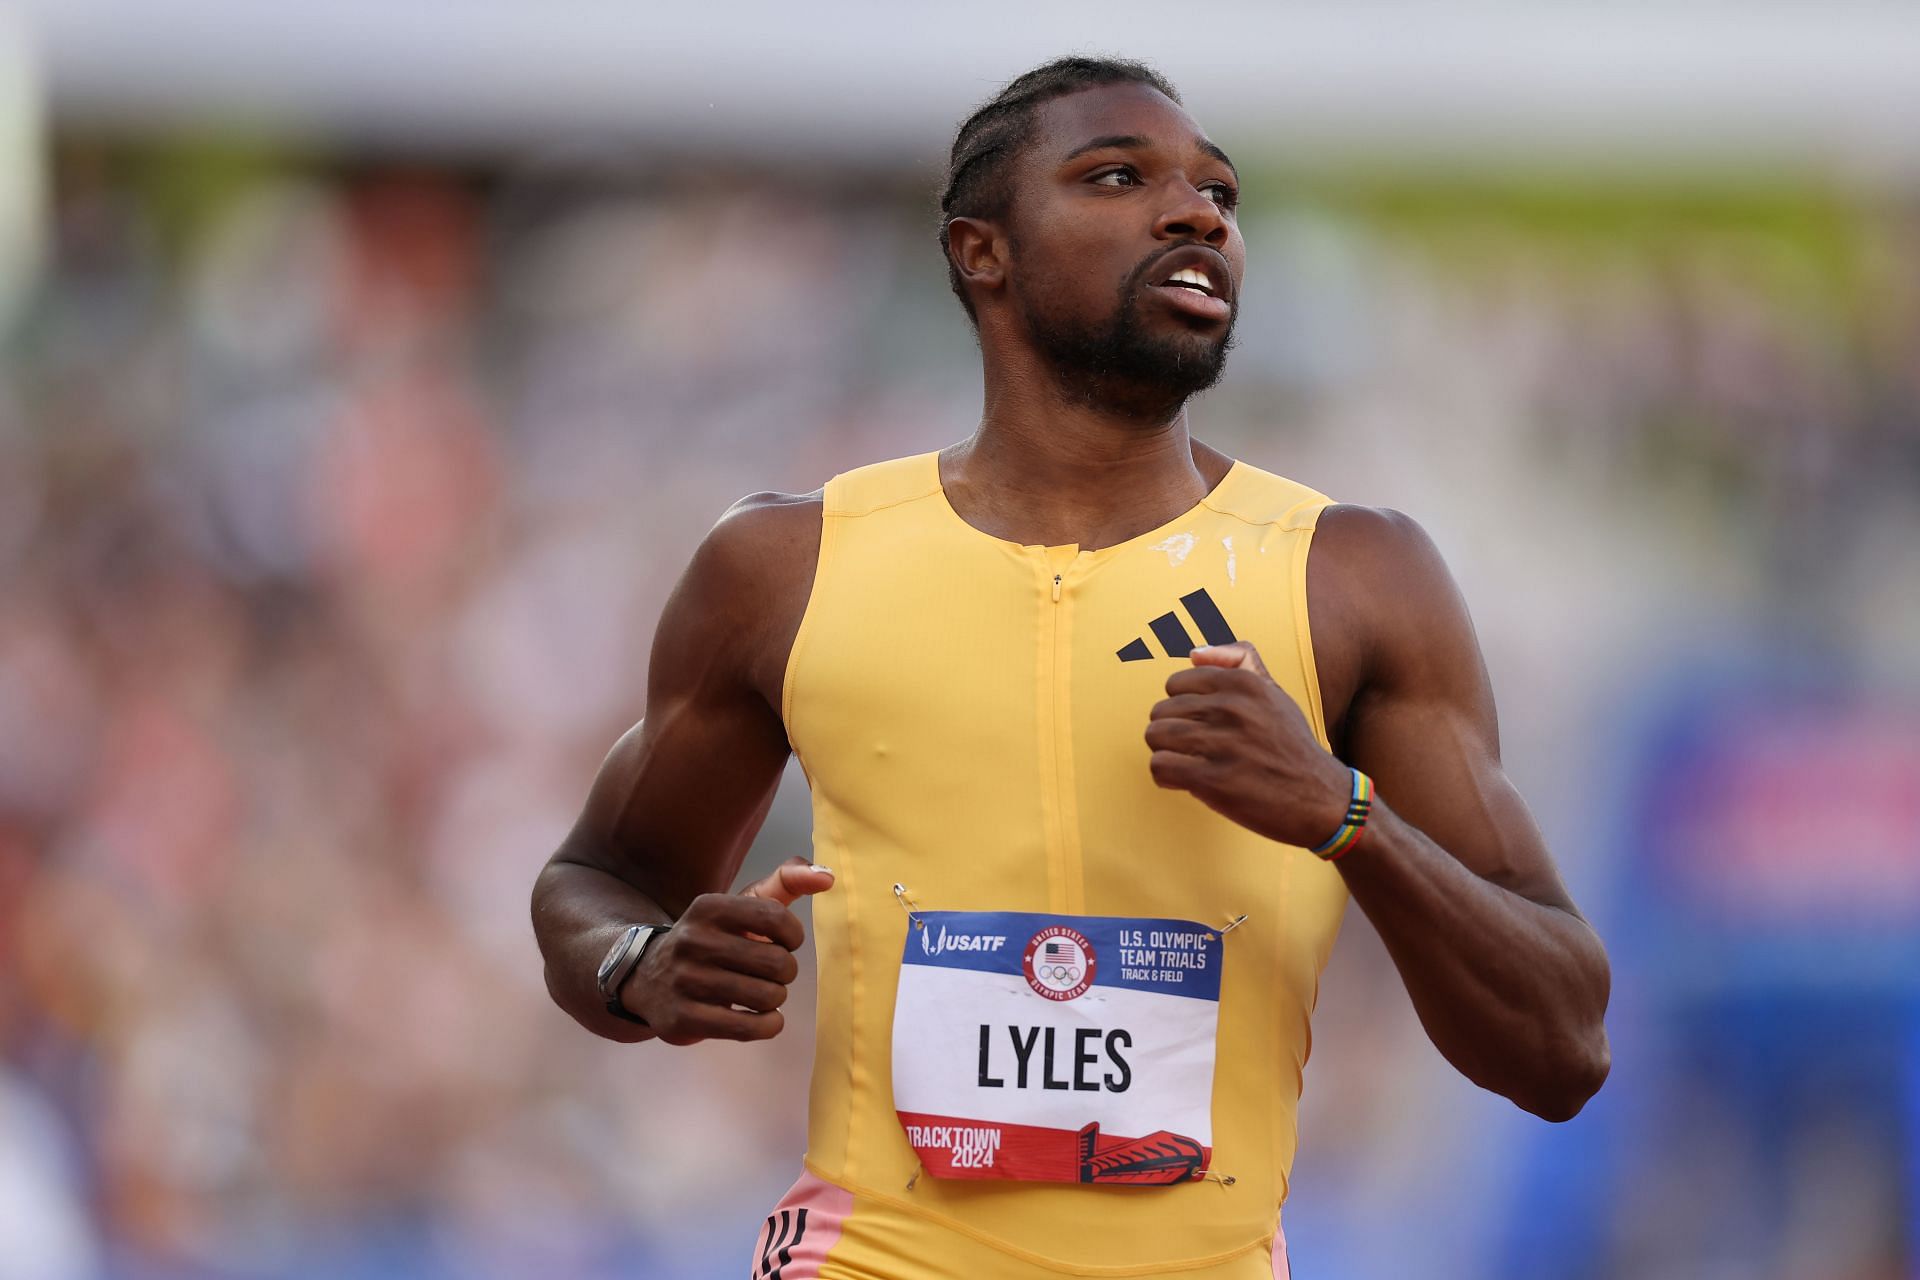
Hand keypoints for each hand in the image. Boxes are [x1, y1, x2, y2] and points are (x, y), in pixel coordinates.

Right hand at [623, 857, 833, 1044]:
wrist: (647, 978)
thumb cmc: (712, 938)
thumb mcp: (741, 904)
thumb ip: (786, 881)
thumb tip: (827, 875)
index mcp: (709, 907)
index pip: (776, 918)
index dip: (793, 936)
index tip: (784, 943)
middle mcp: (693, 941)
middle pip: (777, 963)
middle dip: (785, 972)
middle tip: (773, 973)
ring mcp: (685, 982)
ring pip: (767, 997)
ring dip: (776, 998)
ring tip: (763, 994)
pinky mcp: (683, 1019)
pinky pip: (749, 1028)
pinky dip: (769, 1025)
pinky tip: (764, 1018)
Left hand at [1145, 642, 1352, 849]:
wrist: (1321, 798)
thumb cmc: (1290, 745)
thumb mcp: (1274, 693)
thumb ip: (1239, 661)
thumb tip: (1194, 653)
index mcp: (1243, 683)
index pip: (1175, 683)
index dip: (1181, 708)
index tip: (1198, 725)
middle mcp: (1232, 708)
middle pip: (1160, 711)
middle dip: (1170, 733)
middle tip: (1193, 750)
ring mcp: (1223, 744)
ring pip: (1156, 736)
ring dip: (1165, 754)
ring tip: (1187, 763)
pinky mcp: (1214, 780)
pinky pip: (1160, 766)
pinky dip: (1166, 776)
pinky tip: (1185, 781)